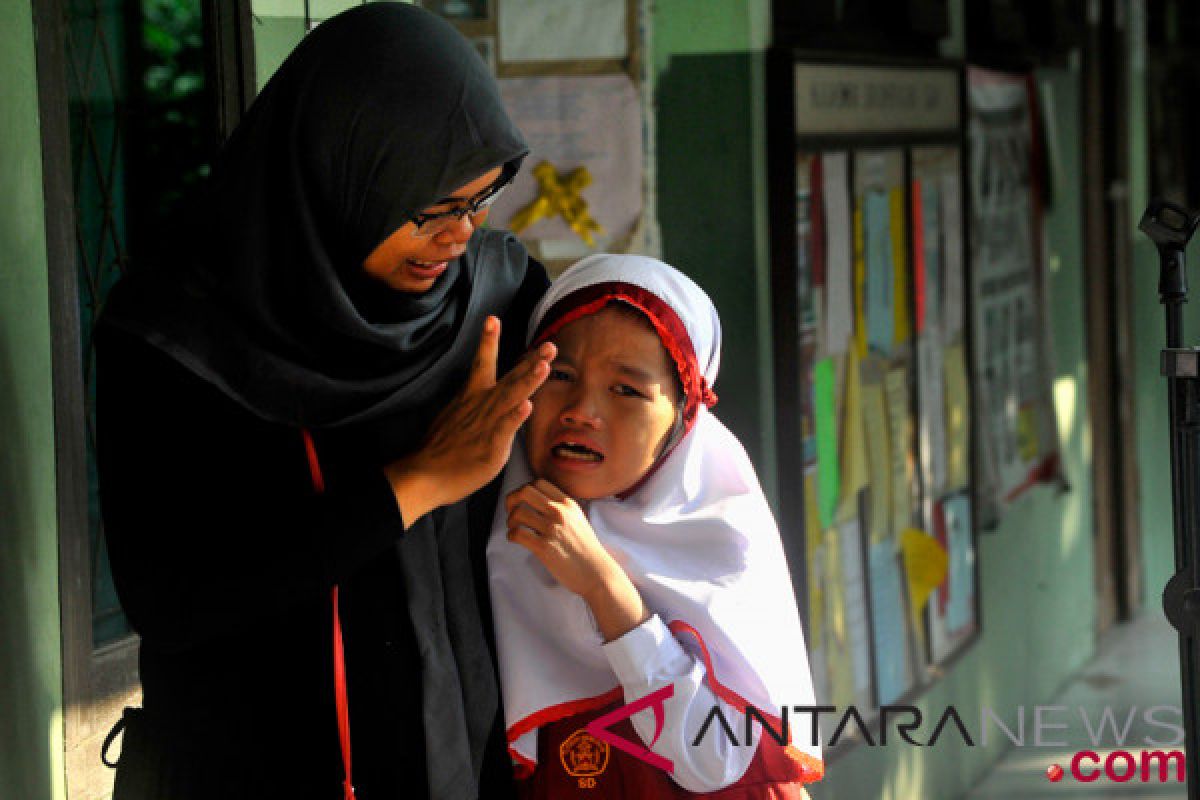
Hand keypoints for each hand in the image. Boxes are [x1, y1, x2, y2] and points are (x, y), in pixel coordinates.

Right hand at [384, 316, 554, 526]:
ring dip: (528, 381)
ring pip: (511, 397)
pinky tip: (527, 406)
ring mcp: (486, 424)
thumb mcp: (457, 416)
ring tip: (544, 366)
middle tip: (549, 346)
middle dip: (531, 361)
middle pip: (510, 377)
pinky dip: (515, 416)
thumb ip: (475, 406)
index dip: (488, 340)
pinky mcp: (490, 446)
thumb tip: (484, 401)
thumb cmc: (440, 449)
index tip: (493, 319)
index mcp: (471, 396)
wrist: (424, 474)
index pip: (483, 363)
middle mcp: (480, 405)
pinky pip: (505, 428)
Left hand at [505, 479, 648, 640]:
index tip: (522, 501)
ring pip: (518, 512)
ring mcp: (552, 529)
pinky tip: (515, 540)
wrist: (596, 572)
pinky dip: (511, 535)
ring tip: (514, 528)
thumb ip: (563, 510)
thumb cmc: (587, 550)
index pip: (539, 483)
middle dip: (512, 500)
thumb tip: (540, 505)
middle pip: (525, 491)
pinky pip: (517, 533)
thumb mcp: (579, 520)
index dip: (524, 489)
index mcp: (568, 504)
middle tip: (511, 511)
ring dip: (510, 520)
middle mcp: (559, 513)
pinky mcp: (544, 547)